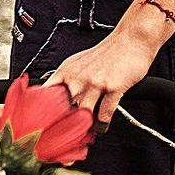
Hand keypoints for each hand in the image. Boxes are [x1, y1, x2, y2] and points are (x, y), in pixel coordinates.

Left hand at [41, 22, 162, 131]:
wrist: (130, 40)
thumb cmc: (106, 52)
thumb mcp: (78, 61)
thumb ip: (66, 77)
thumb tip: (53, 92)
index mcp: (67, 71)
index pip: (47, 93)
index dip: (43, 110)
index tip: (44, 122)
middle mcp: (79, 78)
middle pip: (64, 108)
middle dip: (65, 124)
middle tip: (66, 134)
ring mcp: (96, 84)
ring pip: (84, 115)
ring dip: (85, 128)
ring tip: (86, 132)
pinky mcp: (114, 88)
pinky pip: (105, 114)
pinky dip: (102, 125)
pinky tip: (102, 126)